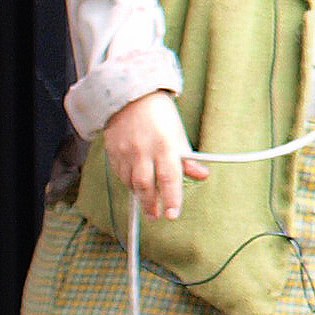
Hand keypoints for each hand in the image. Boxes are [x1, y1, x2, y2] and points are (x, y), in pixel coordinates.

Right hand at [104, 92, 207, 223]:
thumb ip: (187, 159)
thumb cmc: (159, 115)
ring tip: (148, 206)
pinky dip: (129, 185)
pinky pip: (120, 176)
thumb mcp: (178, 134)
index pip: (169, 178)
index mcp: (164, 144)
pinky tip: (135, 189)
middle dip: (151, 205)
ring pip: (131, 183)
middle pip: (146, 185)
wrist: (130, 96)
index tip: (173, 215)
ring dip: (140, 197)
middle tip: (156, 217)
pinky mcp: (113, 153)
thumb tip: (202, 176)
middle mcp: (143, 150)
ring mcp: (125, 152)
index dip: (171, 199)